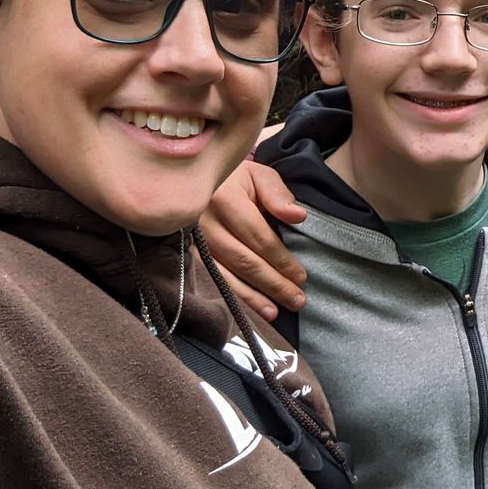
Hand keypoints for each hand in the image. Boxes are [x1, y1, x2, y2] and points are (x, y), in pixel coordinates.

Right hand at [200, 159, 309, 320]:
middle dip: (273, 284)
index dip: (281, 260)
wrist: (196, 180)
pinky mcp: (186, 254)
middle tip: (297, 300)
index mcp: (224, 199)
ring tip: (276, 312)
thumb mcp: (259, 176)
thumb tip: (298, 216)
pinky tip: (250, 308)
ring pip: (226, 275)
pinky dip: (233, 295)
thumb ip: (279, 195)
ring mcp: (191, 241)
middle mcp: (204, 223)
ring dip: (253, 297)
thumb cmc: (237, 179)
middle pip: (243, 260)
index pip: (258, 237)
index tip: (301, 277)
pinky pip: (213, 279)